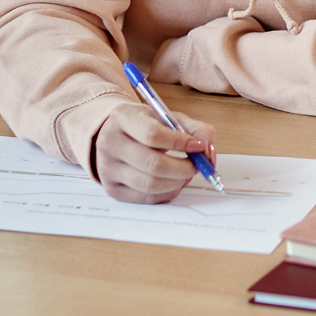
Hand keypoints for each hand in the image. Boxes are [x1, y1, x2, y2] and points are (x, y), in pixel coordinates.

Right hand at [93, 101, 216, 203]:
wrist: (114, 134)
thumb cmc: (144, 125)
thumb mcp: (166, 117)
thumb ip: (194, 128)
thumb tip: (207, 150)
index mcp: (122, 117)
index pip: (152, 134)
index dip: (179, 143)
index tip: (197, 147)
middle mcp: (109, 142)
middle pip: (152, 164)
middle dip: (182, 168)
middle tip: (196, 166)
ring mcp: (108, 168)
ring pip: (149, 184)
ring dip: (176, 182)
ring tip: (185, 174)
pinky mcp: (112, 188)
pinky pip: (145, 198)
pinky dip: (166, 193)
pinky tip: (173, 183)